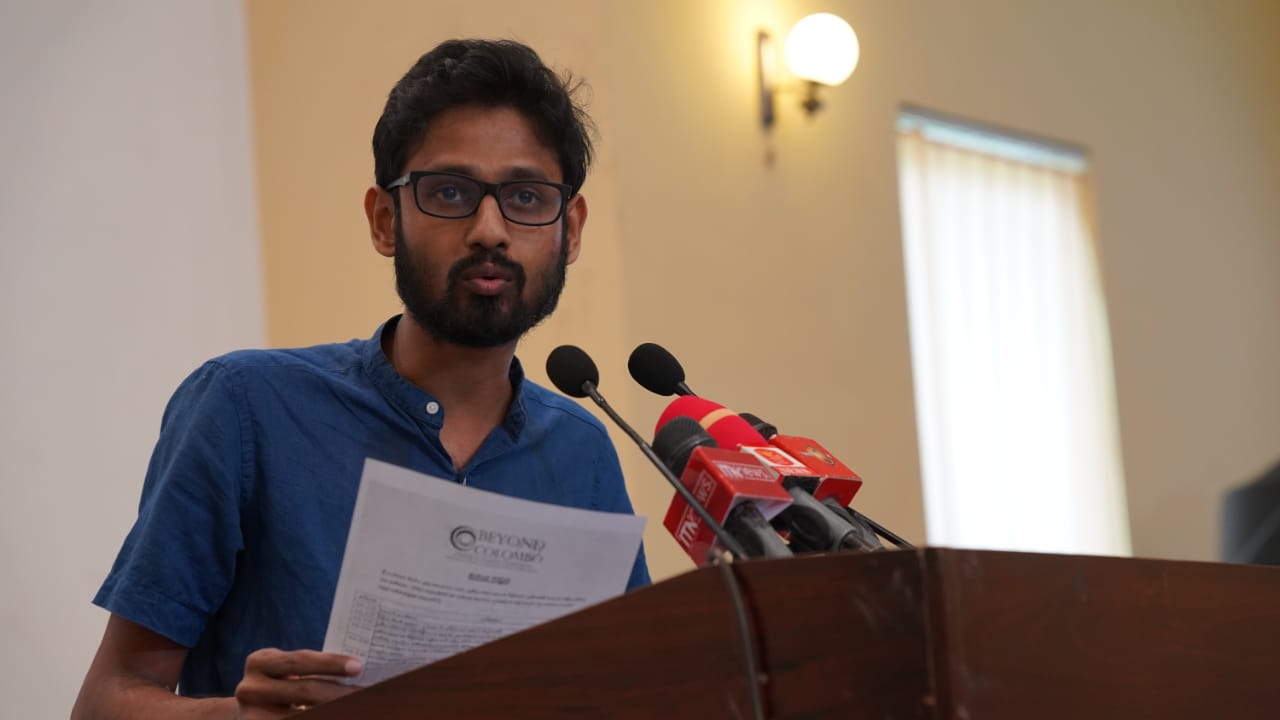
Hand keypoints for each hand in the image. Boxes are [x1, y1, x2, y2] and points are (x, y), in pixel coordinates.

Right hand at [233, 648, 362, 718]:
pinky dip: (321, 718)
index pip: (301, 661)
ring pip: (303, 714)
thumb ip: (314, 669)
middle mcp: (249, 689)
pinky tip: (343, 716)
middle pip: (305, 690)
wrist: (253, 715)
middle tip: (370, 693)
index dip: (330, 664)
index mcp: (260, 662)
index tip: (359, 667)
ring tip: (361, 708)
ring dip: (336, 711)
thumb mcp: (289, 673)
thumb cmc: (283, 687)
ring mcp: (251, 716)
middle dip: (341, 692)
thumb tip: (359, 669)